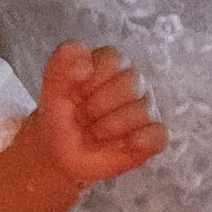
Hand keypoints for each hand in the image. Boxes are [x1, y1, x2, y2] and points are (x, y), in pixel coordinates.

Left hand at [35, 43, 163, 189]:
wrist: (59, 151)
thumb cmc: (61, 113)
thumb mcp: (53, 83)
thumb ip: (63, 60)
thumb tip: (85, 66)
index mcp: (113, 63)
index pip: (112, 59)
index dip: (89, 81)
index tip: (74, 96)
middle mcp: (134, 82)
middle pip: (130, 84)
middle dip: (96, 106)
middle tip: (81, 118)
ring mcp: (146, 109)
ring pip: (141, 111)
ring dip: (107, 128)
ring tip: (92, 135)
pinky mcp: (152, 137)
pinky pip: (158, 135)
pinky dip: (139, 141)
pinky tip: (121, 145)